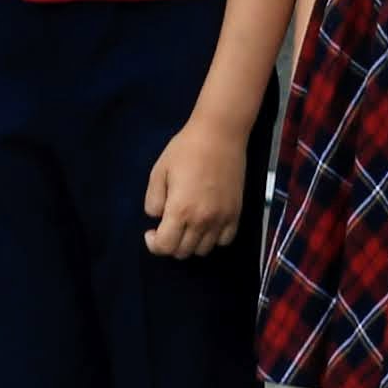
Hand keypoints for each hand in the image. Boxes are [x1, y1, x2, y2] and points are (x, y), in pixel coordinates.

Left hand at [141, 109, 251, 259]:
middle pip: (183, 252)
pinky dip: (213, 239)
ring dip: (191, 243)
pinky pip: (224, 240)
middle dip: (170, 244)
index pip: (165, 247)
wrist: (220, 135)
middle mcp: (202, 220)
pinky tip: (206, 225)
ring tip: (186, 226)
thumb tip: (157, 218)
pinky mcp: (236, 213)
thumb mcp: (159, 171)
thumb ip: (153, 200)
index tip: (151, 232)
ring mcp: (222, 219)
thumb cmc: (185, 150)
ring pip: (203, 250)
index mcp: (180, 210)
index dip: (154, 245)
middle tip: (167, 227)